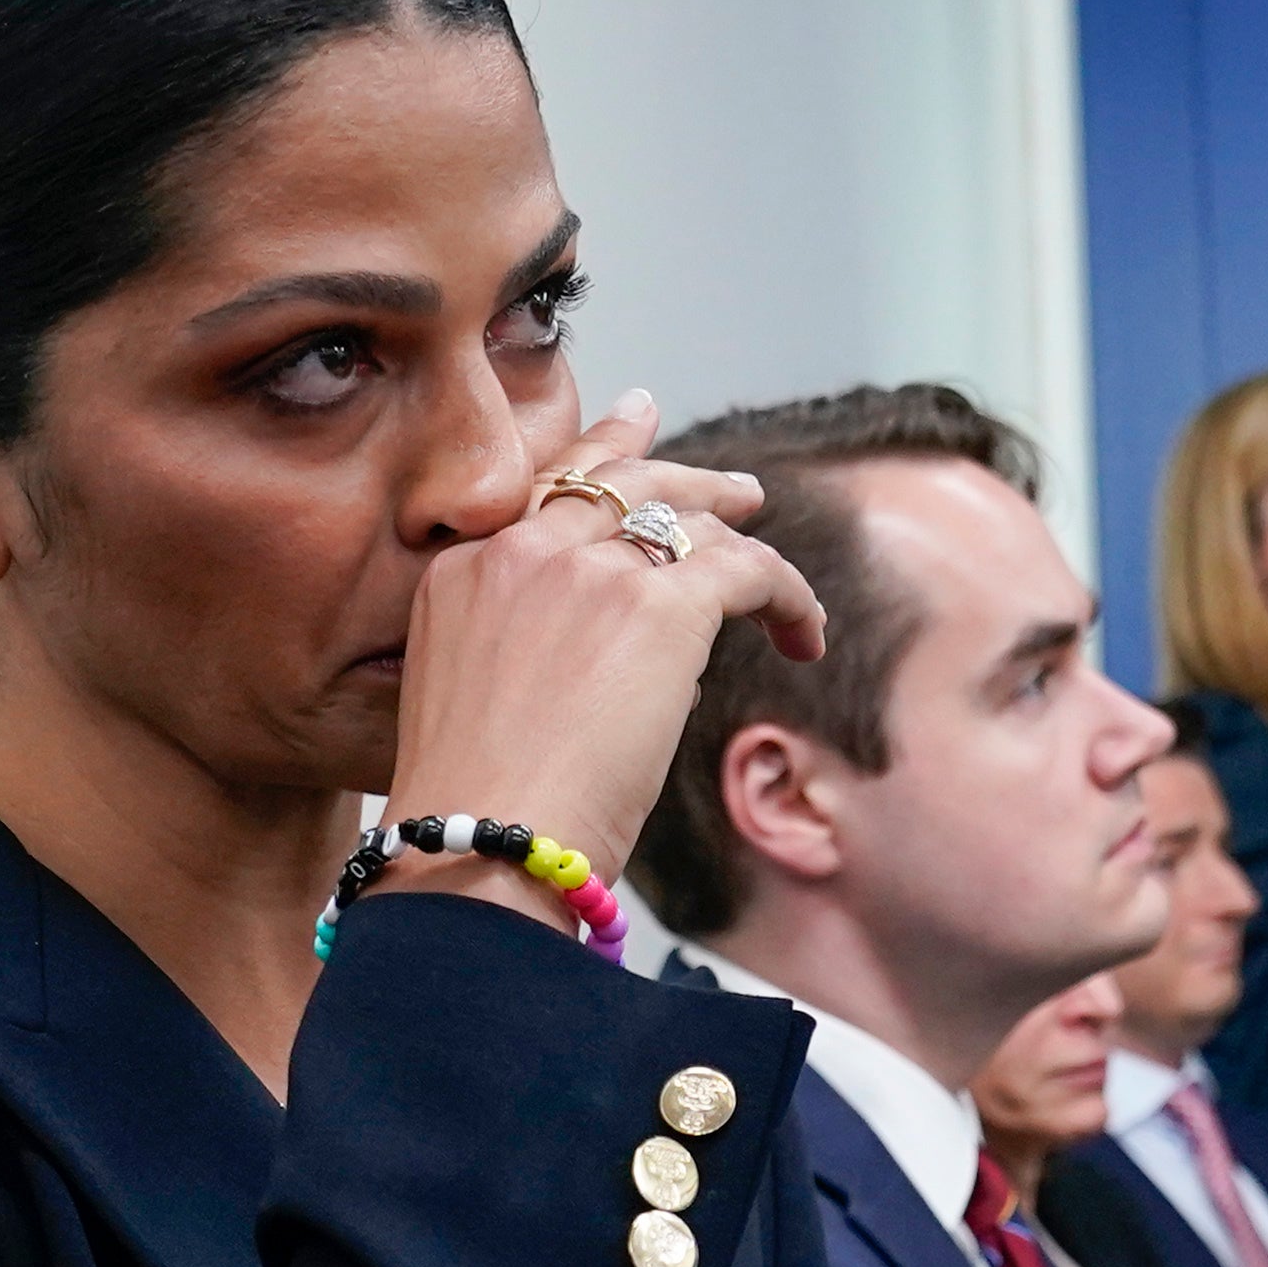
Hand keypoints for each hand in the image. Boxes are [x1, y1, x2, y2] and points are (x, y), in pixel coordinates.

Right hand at [379, 390, 827, 901]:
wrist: (481, 846)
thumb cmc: (474, 816)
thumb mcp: (468, 707)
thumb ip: (521, 658)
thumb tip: (606, 672)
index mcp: (463, 573)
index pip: (548, 490)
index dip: (603, 451)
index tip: (636, 420)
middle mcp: (523, 554)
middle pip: (623, 482)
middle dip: (687, 475)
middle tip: (737, 490)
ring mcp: (591, 573)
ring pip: (690, 520)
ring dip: (746, 538)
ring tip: (779, 572)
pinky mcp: (660, 608)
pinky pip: (748, 571)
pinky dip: (789, 595)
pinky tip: (804, 636)